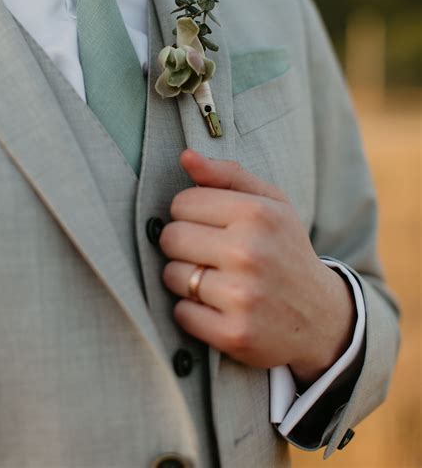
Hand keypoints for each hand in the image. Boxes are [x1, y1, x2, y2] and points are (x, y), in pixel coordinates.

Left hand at [160, 149, 355, 384]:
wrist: (321, 317)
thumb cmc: (285, 249)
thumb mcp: (271, 203)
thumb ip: (227, 175)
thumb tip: (186, 156)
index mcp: (257, 214)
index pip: (182, 202)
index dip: (191, 214)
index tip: (210, 225)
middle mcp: (249, 252)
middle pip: (170, 237)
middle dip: (184, 245)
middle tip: (210, 254)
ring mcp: (241, 296)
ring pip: (170, 276)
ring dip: (186, 279)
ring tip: (216, 280)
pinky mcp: (233, 334)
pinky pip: (181, 313)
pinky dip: (192, 311)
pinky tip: (218, 307)